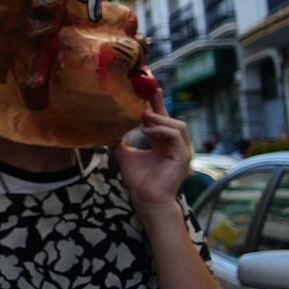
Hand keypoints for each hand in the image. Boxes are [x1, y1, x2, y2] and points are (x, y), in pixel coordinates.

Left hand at [116, 93, 191, 207]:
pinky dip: (162, 131)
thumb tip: (105, 130)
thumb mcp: (125, 156)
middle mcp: (175, 146)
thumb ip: (119, 142)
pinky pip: (176, 137)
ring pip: (179, 126)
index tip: (147, 89)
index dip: (156, 104)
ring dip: (161, 119)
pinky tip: (146, 131)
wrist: (145, 199)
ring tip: (144, 115)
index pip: (161, 120)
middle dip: (160, 105)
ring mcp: (181, 152)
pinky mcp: (183, 158)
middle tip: (147, 92)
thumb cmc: (138, 181)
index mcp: (163, 144)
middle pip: (172, 119)